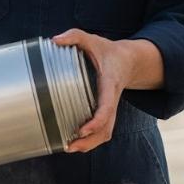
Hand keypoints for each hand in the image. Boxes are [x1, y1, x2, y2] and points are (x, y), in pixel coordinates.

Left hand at [51, 29, 155, 152]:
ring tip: (69, 148)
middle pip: (106, 128)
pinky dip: (91, 140)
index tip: (81, 130)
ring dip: (90, 144)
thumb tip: (55, 40)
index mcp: (110, 84)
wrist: (129, 60)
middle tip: (70, 146)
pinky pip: (103, 131)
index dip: (96, 121)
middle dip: (90, 140)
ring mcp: (111, 108)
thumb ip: (75, 36)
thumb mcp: (93, 39)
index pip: (106, 107)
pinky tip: (75, 142)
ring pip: (106, 133)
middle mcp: (112, 100)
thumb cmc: (108, 51)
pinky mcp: (107, 112)